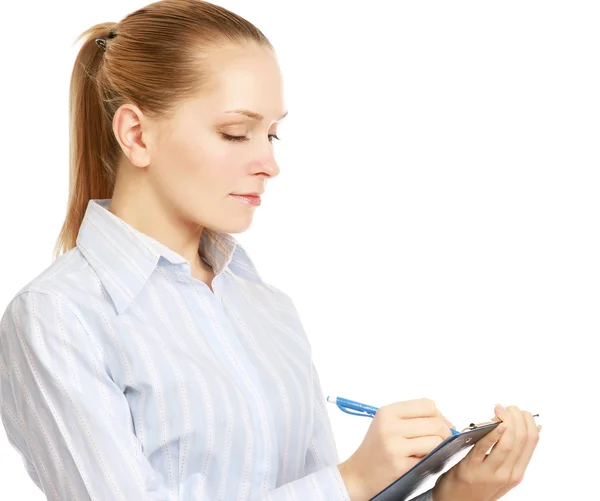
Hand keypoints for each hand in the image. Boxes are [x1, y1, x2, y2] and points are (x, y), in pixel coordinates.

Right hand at [338, 398, 453, 500]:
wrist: (359, 474)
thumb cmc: (377, 448)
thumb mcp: (387, 423)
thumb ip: (413, 417)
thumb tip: (448, 422)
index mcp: (388, 412)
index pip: (427, 405)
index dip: (438, 415)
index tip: (439, 426)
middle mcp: (390, 426)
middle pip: (435, 423)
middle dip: (443, 433)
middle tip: (437, 442)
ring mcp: (395, 446)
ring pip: (436, 441)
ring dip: (437, 449)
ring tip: (425, 452)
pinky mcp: (400, 466)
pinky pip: (430, 458)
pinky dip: (431, 460)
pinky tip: (419, 461)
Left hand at [432, 404, 541, 500]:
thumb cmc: (478, 485)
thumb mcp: (502, 472)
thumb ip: (513, 454)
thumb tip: (532, 427)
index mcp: (517, 472)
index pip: (532, 440)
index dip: (528, 420)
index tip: (519, 410)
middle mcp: (508, 474)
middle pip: (521, 439)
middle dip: (517, 416)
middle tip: (508, 407)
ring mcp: (490, 473)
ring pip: (508, 443)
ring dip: (506, 421)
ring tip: (499, 410)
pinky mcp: (470, 469)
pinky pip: (484, 448)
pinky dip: (491, 434)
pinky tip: (494, 423)